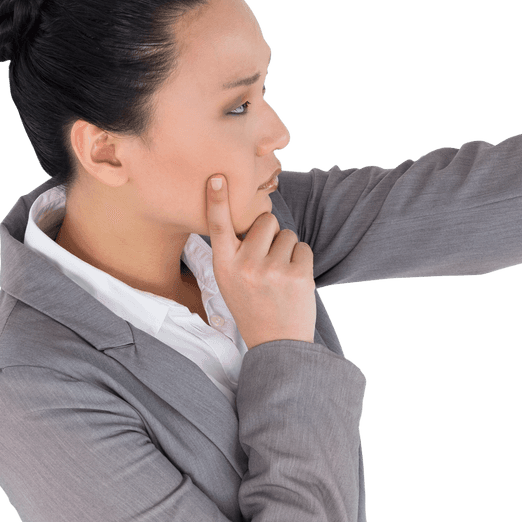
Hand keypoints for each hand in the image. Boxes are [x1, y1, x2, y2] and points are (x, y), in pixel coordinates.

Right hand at [205, 175, 317, 348]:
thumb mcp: (230, 282)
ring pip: (286, 234)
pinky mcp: (298, 275)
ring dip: (288, 249)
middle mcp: (245, 265)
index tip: (219, 177)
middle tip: (269, 261)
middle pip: (265, 222)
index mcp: (224, 266)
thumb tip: (250, 220)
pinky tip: (294, 282)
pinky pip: (303, 248)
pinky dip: (302, 261)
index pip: (218, 226)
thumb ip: (234, 253)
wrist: (277, 344)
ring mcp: (272, 270)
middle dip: (271, 235)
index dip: (218, 200)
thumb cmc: (253, 308)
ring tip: (281, 276)